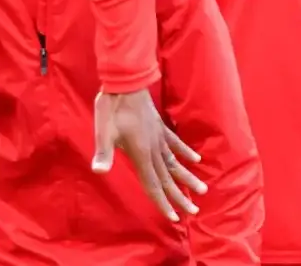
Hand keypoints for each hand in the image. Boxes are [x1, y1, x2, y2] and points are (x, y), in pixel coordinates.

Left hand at [92, 89, 206, 221]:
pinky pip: (175, 143)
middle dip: (180, 196)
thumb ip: (104, 153)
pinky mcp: (160, 127)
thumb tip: (98, 172)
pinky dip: (185, 152)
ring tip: (202, 190)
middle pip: (168, 178)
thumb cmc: (112, 109)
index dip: (162, 202)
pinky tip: (195, 159)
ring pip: (176, 163)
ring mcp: (159, 138)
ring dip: (188, 178)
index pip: (153, 184)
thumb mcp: (103, 131)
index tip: (174, 218)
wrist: (126, 83)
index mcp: (141, 154)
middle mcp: (154, 149)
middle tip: (194, 211)